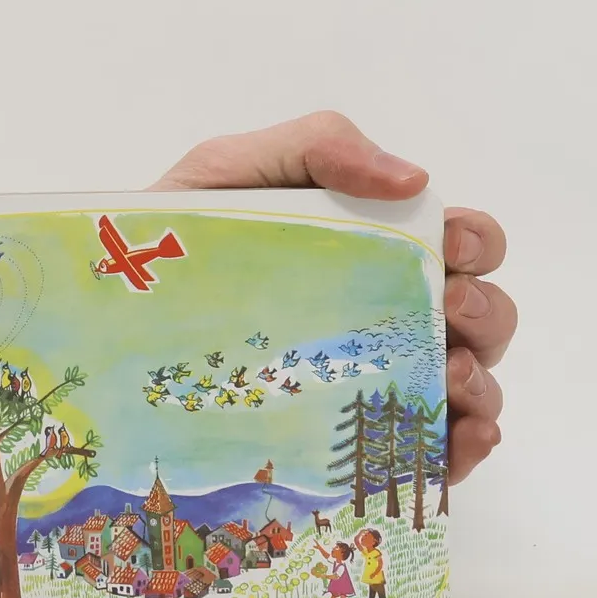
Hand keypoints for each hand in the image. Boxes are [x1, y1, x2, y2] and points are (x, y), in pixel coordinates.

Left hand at [151, 110, 513, 481]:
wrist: (112, 316)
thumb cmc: (177, 239)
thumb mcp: (231, 168)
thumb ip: (317, 144)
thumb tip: (414, 180)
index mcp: (374, 246)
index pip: (461, 240)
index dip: (476, 241)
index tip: (450, 246)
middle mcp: (388, 313)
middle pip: (481, 313)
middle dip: (484, 310)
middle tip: (447, 308)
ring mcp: (376, 380)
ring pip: (471, 381)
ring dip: (482, 379)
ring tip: (446, 378)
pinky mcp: (354, 442)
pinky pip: (435, 453)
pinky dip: (467, 448)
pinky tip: (460, 443)